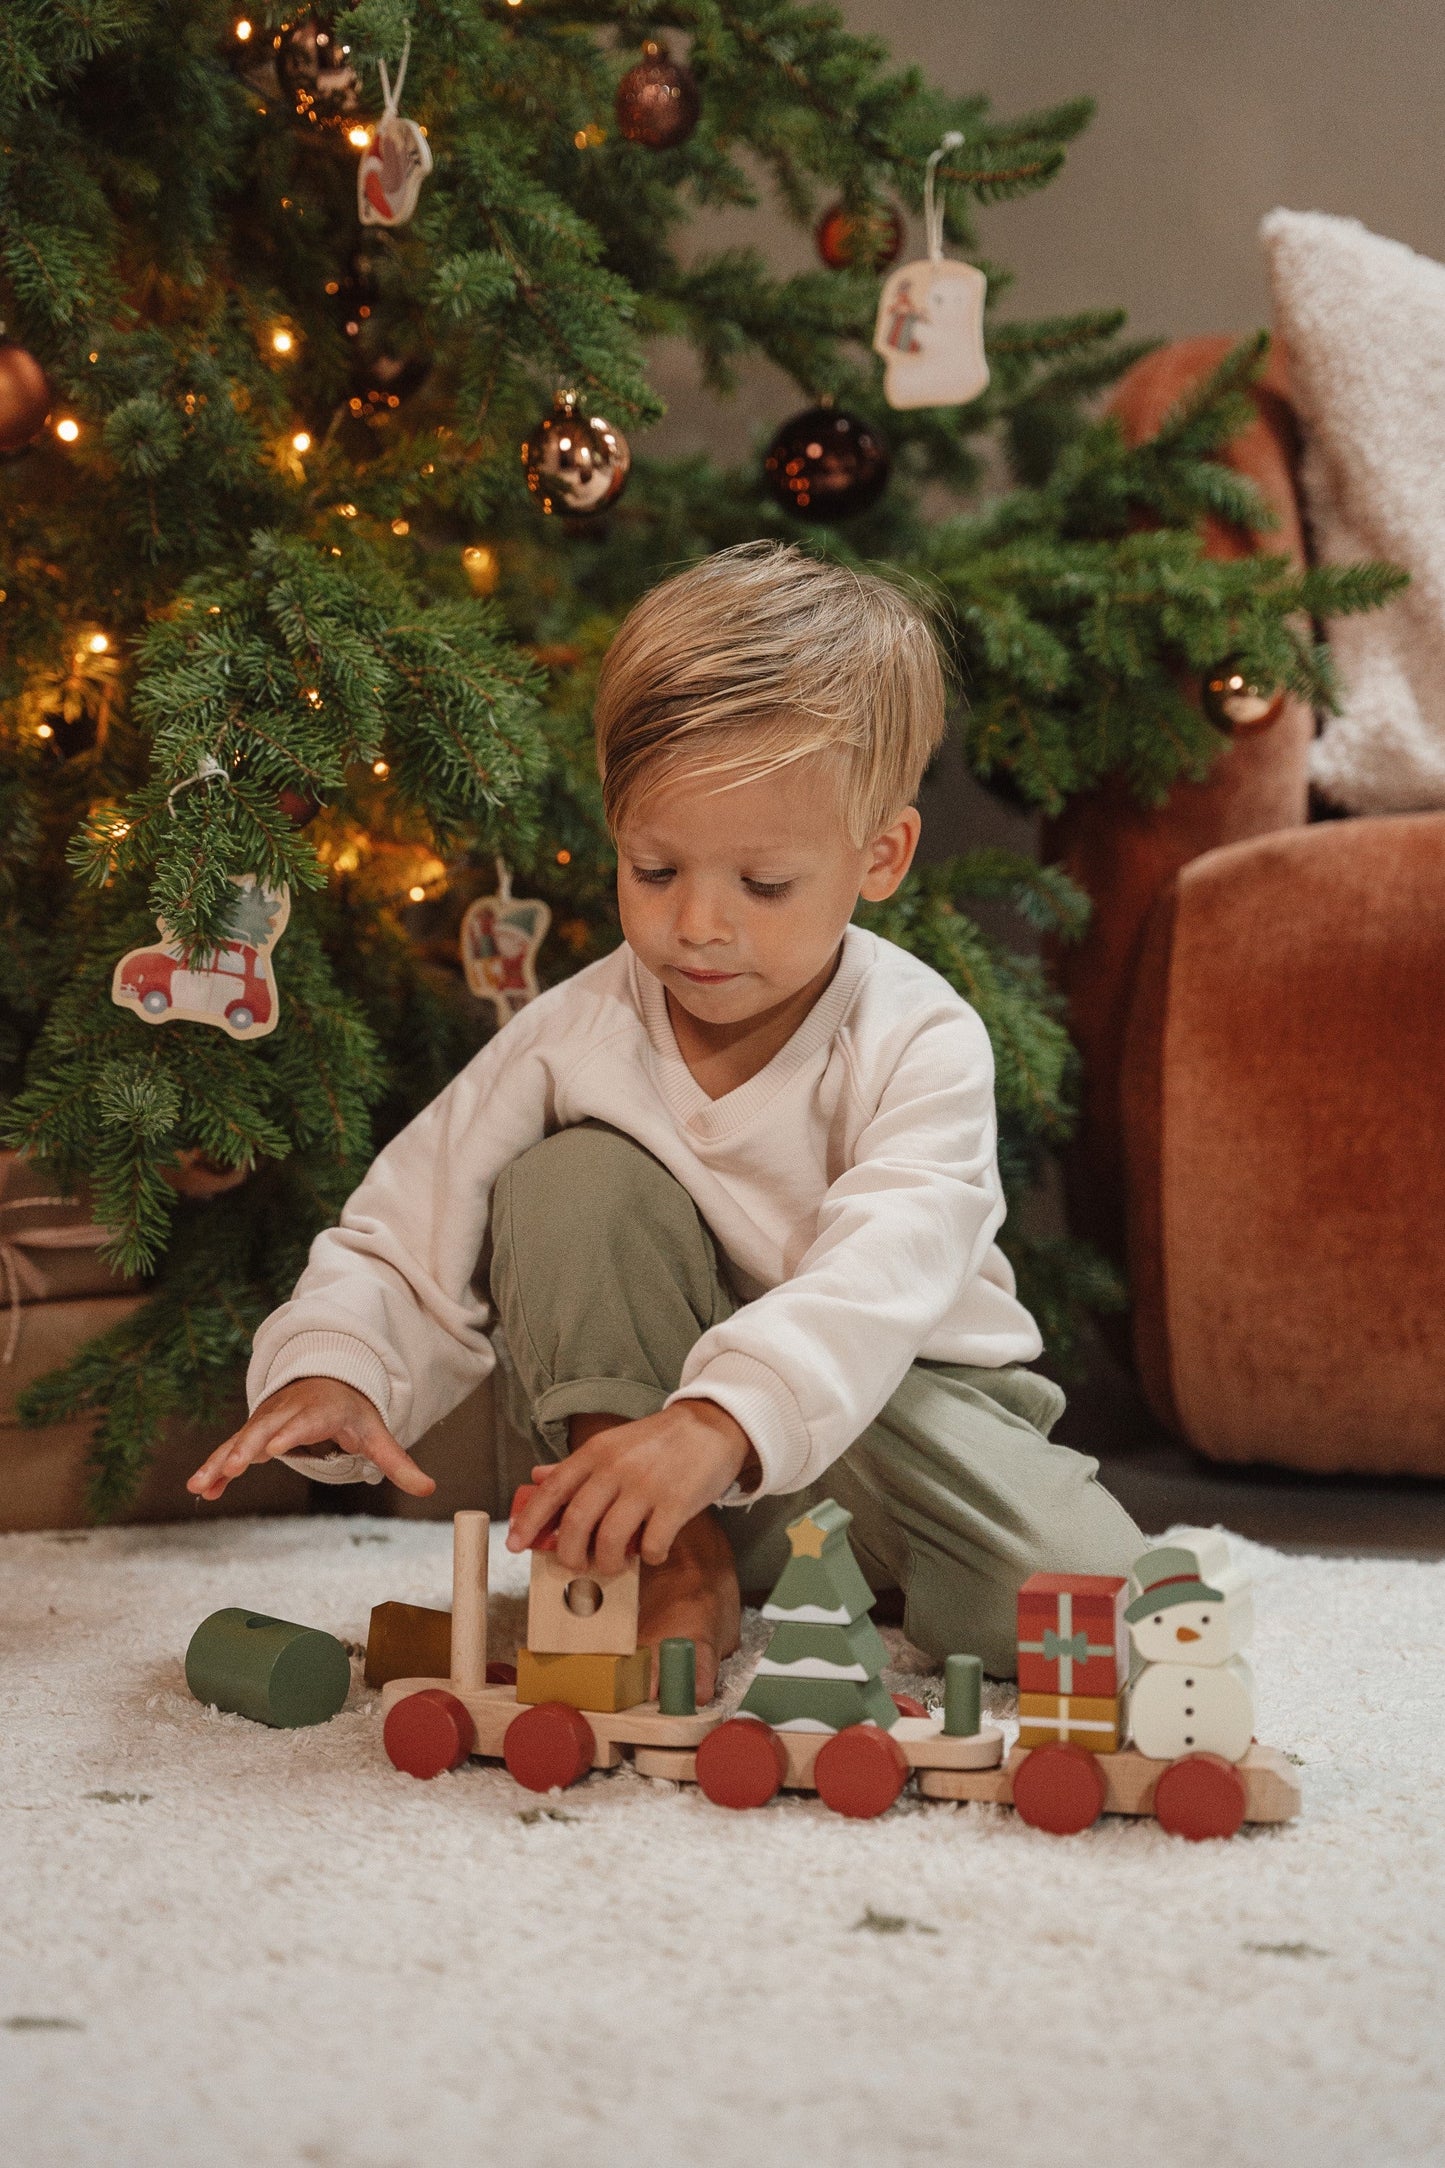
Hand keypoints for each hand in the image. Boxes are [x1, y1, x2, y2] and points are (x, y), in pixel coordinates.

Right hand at [186, 1377, 435, 1501]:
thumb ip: (399, 1463)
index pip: (306, 1422)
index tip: (276, 1447)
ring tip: (200, 1485)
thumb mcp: (376, 1435)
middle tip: (236, 1467)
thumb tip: (431, 1489)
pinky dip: (215, 1467)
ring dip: (221, 1461)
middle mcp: (288, 1413)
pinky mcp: (252, 1434)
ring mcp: (266, 1422)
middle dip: (249, 1447)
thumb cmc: (352, 1411)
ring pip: (240, 1440)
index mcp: (321, 1410)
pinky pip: (230, 1451)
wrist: (327, 1380)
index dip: (291, 1433)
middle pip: (267, 1429)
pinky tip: (201, 1490)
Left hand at [506, 1401, 752, 1575]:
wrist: (713, 1425)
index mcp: (596, 1452)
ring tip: (614, 1563)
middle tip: (576, 1565)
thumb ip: (576, 1465)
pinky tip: (653, 1552)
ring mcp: (646, 1486)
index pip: (553, 1489)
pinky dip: (649, 1557)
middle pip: (576, 1521)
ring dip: (607, 1562)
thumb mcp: (613, 1444)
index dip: (530, 1520)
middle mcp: (616, 1468)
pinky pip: (652, 1546)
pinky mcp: (676, 1503)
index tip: (515, 1545)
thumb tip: (536, 1477)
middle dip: (569, 1553)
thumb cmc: (658, 1441)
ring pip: (609, 1540)